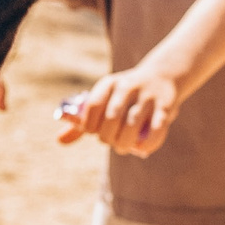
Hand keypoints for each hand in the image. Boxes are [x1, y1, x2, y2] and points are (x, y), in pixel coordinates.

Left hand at [57, 66, 181, 155]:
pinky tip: (142, 149)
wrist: (162, 75)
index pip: (93, 105)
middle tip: (110, 143)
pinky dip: (148, 143)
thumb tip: (59, 141)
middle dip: (108, 137)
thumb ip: (81, 121)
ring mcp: (147, 96)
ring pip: (132, 124)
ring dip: (125, 142)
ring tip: (123, 147)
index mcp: (108, 84)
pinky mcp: (165, 107)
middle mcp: (127, 87)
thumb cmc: (124, 96)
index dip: (89, 124)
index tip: (93, 132)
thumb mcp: (103, 100)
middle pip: (112, 118)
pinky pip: (156, 129)